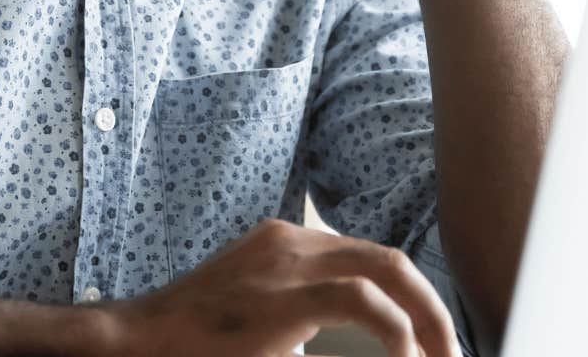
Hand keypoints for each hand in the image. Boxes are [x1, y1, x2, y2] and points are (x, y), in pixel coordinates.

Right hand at [93, 217, 458, 356]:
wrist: (135, 343)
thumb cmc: (191, 344)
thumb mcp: (258, 324)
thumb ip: (302, 326)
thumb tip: (356, 346)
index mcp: (287, 245)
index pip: (368, 259)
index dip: (409, 299)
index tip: (429, 342)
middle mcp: (291, 241)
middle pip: (389, 259)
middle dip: (432, 308)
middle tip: (452, 354)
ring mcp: (286, 264)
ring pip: (387, 270)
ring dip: (427, 319)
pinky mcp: (282, 297)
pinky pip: (362, 301)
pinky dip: (396, 328)